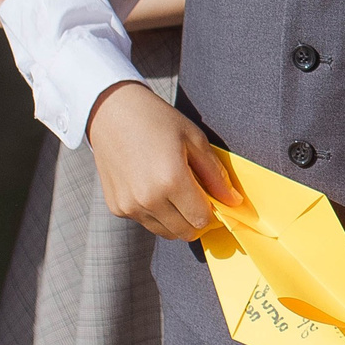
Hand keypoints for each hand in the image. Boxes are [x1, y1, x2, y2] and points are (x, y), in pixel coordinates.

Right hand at [86, 80, 235, 240]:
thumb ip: (215, 174)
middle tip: (196, 197)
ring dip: (176, 219)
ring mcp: (130, 206)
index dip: (213, 213)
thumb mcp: (193, 138)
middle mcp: (149, 199)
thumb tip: (233, 201)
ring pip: (166, 231)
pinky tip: (152, 186)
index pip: (202, 219)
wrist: (111, 112)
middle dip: (196, 219)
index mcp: (171, 180)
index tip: (213, 200)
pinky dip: (155, 213)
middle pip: (185, 232)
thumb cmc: (156, 120)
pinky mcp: (117, 207)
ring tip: (173, 190)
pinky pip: (146, 222)